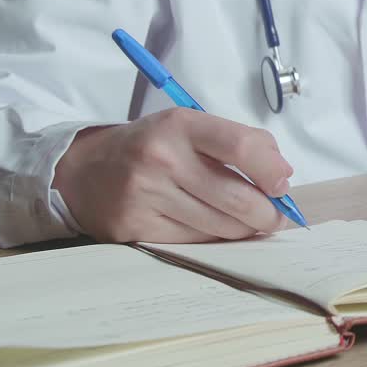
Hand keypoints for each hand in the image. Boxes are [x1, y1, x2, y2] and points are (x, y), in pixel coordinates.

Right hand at [53, 108, 291, 242]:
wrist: (84, 171)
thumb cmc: (152, 147)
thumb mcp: (190, 127)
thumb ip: (239, 142)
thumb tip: (282, 174)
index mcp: (180, 125)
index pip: (241, 146)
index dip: (271, 170)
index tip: (282, 185)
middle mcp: (161, 158)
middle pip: (237, 197)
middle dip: (267, 213)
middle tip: (276, 216)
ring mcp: (146, 195)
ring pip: (220, 226)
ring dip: (245, 230)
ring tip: (251, 224)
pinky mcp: (135, 227)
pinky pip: (194, 241)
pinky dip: (215, 239)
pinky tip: (217, 230)